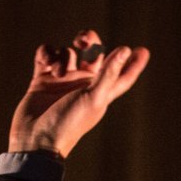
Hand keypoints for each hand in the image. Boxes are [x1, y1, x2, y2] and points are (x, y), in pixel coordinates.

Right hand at [8, 29, 149, 156]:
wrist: (36, 139)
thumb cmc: (69, 123)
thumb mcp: (94, 98)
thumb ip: (110, 73)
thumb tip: (126, 49)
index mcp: (100, 91)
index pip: (122, 75)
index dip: (133, 64)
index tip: (143, 50)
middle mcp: (82, 84)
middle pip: (93, 53)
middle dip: (90, 41)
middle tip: (83, 40)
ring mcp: (62, 80)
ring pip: (67, 52)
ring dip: (63, 56)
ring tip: (58, 73)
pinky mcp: (42, 79)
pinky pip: (46, 55)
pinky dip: (46, 53)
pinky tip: (46, 62)